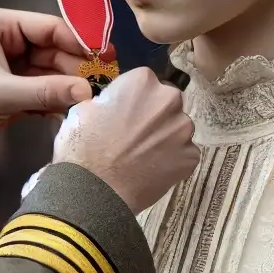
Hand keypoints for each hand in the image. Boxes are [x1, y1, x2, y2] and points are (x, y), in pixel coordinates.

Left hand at [0, 8, 98, 182]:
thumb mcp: (0, 96)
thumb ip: (46, 91)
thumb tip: (87, 91)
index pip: (49, 27)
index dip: (80, 41)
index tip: (106, 57)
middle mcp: (4, 42)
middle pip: (55, 50)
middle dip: (78, 68)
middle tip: (106, 84)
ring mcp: (8, 70)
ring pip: (51, 74)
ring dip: (70, 88)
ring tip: (94, 102)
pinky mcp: (10, 95)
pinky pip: (43, 93)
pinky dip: (57, 102)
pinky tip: (73, 113)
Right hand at [51, 67, 197, 214]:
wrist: (96, 191)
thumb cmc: (83, 147)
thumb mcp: (83, 109)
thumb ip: (109, 100)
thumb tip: (115, 106)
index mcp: (142, 81)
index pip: (144, 82)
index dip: (133, 99)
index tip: (123, 113)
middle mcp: (169, 99)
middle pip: (166, 102)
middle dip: (154, 115)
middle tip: (135, 135)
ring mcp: (183, 129)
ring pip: (177, 128)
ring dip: (165, 137)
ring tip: (143, 156)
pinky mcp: (191, 157)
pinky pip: (183, 153)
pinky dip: (172, 160)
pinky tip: (152, 170)